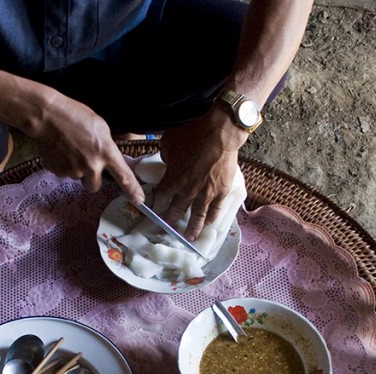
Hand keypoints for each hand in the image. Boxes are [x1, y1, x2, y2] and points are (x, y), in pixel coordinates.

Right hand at [30, 92, 144, 204]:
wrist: (47, 116)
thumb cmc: (74, 115)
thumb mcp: (100, 127)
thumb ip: (106, 146)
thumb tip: (107, 159)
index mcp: (106, 152)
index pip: (123, 176)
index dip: (132, 190)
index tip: (139, 201)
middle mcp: (92, 166)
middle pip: (95, 186)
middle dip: (91, 178)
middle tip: (84, 160)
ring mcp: (74, 171)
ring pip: (78, 178)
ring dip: (76, 169)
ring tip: (69, 149)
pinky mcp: (58, 172)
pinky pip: (64, 173)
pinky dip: (63, 165)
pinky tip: (60, 150)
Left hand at [155, 108, 247, 239]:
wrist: (220, 133)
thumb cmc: (194, 135)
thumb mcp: (169, 143)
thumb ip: (165, 156)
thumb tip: (167, 162)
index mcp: (173, 179)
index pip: (161, 200)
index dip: (156, 208)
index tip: (153, 214)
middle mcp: (188, 191)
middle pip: (176, 211)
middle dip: (170, 222)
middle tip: (167, 231)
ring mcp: (206, 193)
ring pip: (197, 216)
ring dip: (191, 228)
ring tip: (189, 238)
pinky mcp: (221, 192)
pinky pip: (215, 210)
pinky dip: (211, 219)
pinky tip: (208, 224)